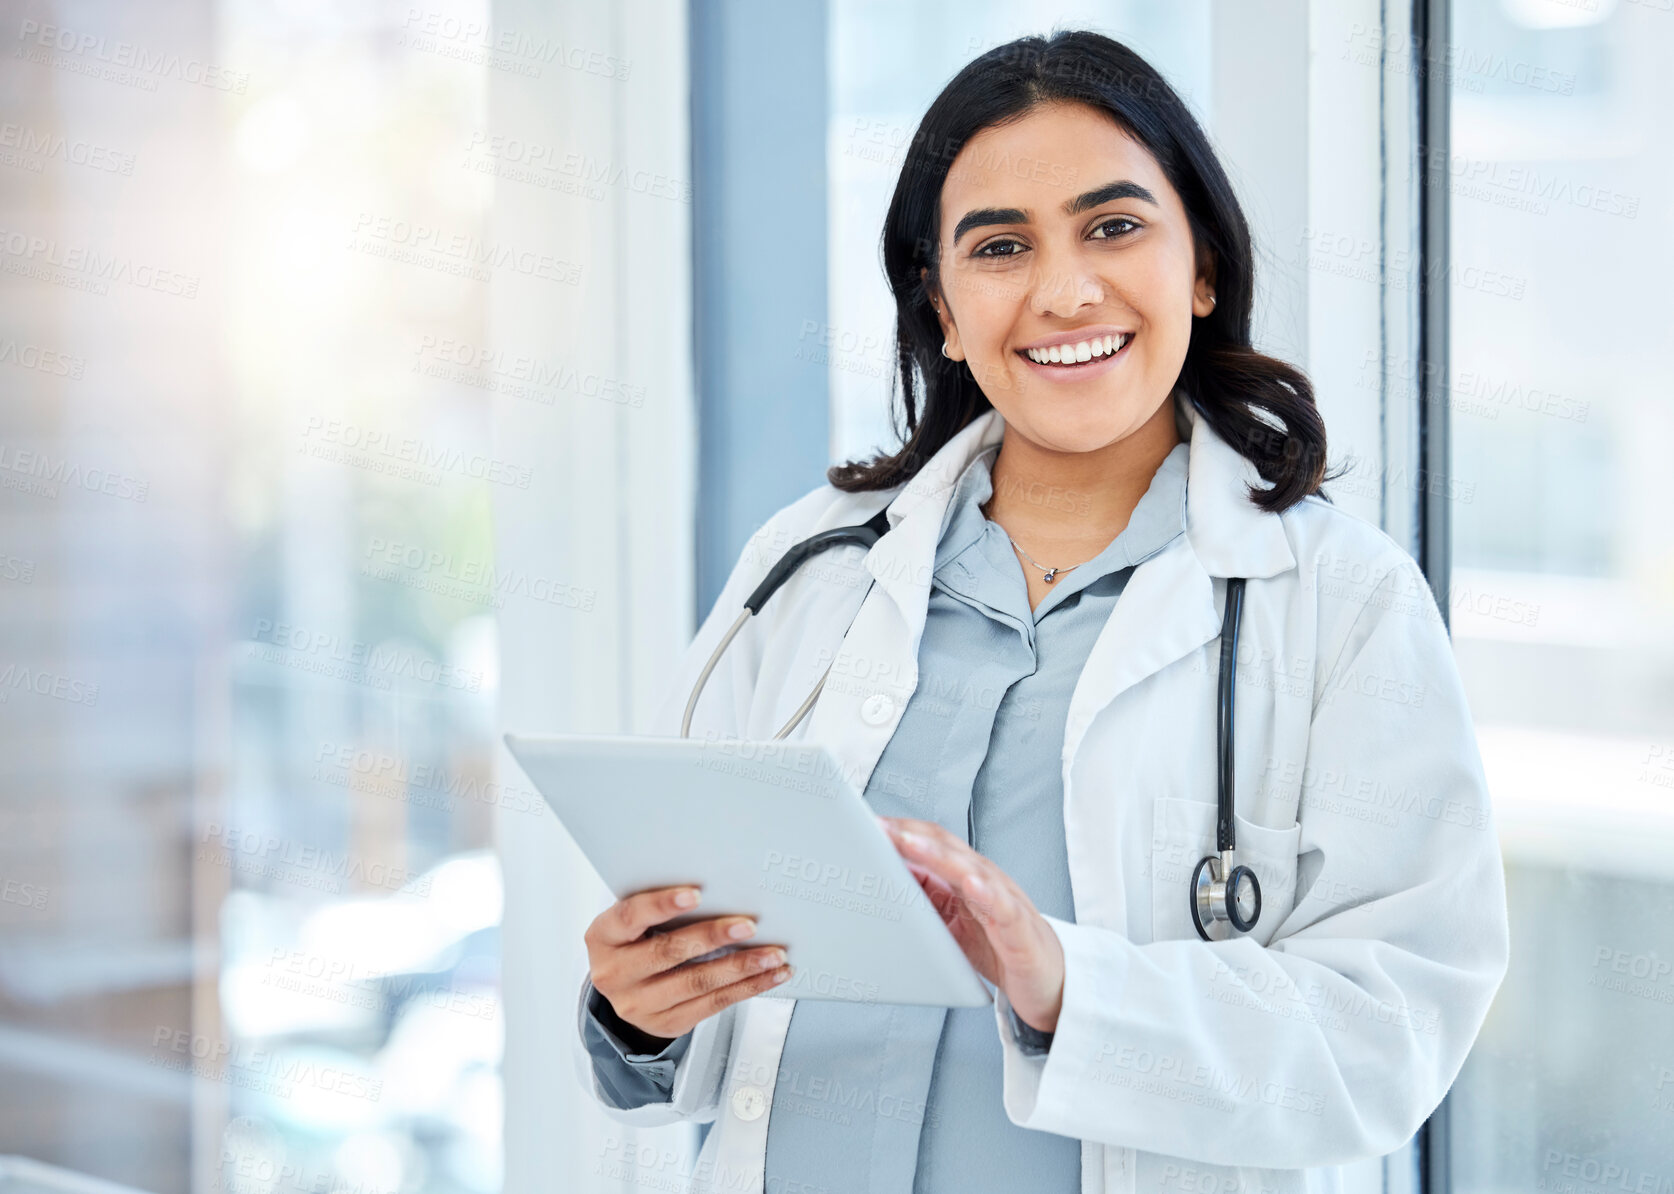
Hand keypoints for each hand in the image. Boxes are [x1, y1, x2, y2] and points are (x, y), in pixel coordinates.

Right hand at [585, 885, 792, 1045]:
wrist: (623, 988)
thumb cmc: (635, 939)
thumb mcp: (633, 920)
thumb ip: (660, 905)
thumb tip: (719, 887)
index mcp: (603, 937)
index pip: (631, 917)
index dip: (663, 905)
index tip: (696, 893)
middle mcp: (615, 974)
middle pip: (669, 953)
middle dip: (714, 937)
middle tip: (750, 924)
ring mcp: (639, 1005)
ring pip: (697, 983)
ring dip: (741, 967)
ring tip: (773, 953)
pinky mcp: (666, 1024)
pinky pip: (713, 1005)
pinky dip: (747, 988)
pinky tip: (769, 975)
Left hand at [879, 817, 1065, 1033]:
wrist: (1050, 983)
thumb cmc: (999, 949)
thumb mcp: (951, 923)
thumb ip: (926, 901)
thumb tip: (884, 882)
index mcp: (966, 878)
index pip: (932, 843)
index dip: (900, 831)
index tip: (866, 824)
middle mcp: (986, 881)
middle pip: (947, 847)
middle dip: (910, 834)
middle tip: (877, 827)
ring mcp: (1005, 901)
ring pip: (971, 869)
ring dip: (937, 855)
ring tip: (909, 843)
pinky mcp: (1021, 930)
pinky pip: (1003, 907)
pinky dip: (987, 893)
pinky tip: (970, 884)